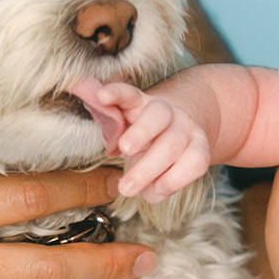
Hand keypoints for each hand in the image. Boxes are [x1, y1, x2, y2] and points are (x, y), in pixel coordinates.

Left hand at [72, 79, 210, 202]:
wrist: (181, 135)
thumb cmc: (142, 138)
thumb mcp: (121, 128)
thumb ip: (104, 116)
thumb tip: (77, 87)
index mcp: (140, 103)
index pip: (128, 93)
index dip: (116, 93)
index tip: (102, 96)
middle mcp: (167, 112)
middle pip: (157, 117)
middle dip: (140, 135)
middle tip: (122, 153)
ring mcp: (187, 129)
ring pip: (174, 143)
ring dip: (150, 169)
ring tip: (128, 188)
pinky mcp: (201, 149)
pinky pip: (196, 164)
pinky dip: (173, 181)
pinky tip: (156, 191)